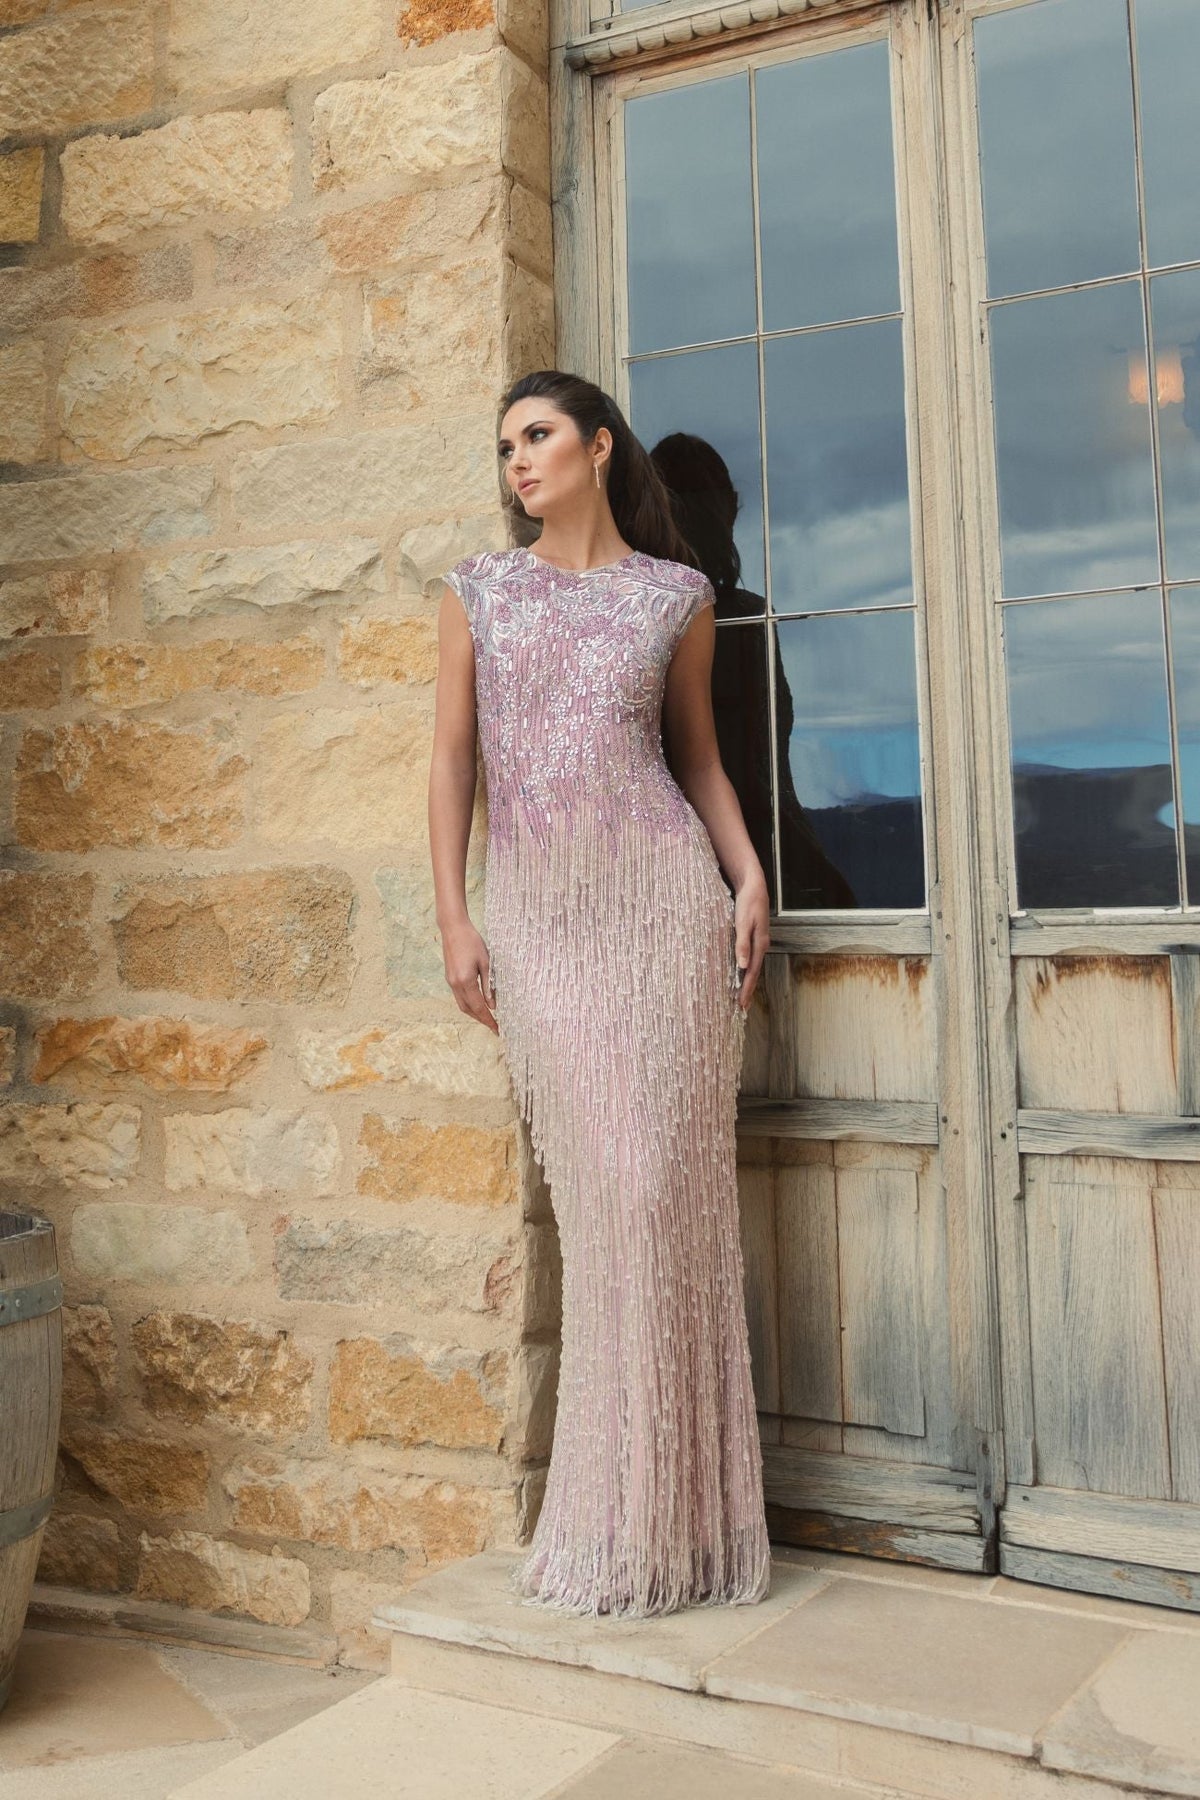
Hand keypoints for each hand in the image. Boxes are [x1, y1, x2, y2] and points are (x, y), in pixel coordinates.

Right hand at [441, 921, 498, 1033]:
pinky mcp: (449, 978)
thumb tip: (493, 1005)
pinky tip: (477, 1003)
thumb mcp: (486, 962)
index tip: (497, 1030)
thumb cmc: (472, 942)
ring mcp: (450, 982)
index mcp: (466, 981)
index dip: (488, 1020)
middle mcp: (455, 984)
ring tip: (487, 1018)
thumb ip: (489, 985)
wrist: (453, 929)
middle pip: (468, 1010)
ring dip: (474, 1014)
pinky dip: (468, 1004)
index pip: (479, 1007)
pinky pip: (459, 997)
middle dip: (481, 1020)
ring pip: (462, 1005)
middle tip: (494, 1026)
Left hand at [733, 870, 769, 1010]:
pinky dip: (746, 970)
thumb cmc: (748, 903)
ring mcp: (759, 942)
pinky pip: (751, 959)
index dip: (746, 989)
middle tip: (742, 1008)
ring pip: (754, 967)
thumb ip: (742, 944)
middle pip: (755, 973)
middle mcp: (762, 945)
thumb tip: (742, 966)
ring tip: (743, 997)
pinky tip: (742, 974)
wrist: (754, 886)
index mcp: (760, 944)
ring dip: (748, 982)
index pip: (752, 972)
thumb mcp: (743, 922)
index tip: (741, 1004)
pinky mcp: (754, 938)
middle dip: (748, 991)